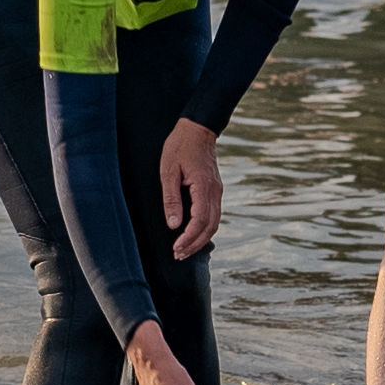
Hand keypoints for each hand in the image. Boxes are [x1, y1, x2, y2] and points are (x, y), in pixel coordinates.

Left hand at [159, 118, 223, 259]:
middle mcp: (214, 192)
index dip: (188, 238)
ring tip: (184, 249)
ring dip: (200, 239)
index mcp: (203, 187)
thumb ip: (171, 199)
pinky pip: (213, 215)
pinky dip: (205, 229)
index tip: (176, 248)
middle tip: (178, 255)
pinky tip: (193, 234)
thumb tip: (174, 225)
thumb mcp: (168, 171)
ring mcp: (217, 191)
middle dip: (195, 244)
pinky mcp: (215, 190)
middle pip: (210, 227)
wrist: (197, 129)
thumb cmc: (179, 147)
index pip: (199, 221)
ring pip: (214, 223)